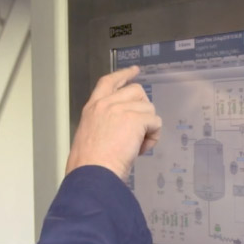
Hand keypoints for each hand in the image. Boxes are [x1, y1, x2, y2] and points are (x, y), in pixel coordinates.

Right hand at [66, 66, 161, 180]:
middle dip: (143, 107)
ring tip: (136, 146)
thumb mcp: (89, 136)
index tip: (135, 71)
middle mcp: (106, 103)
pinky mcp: (135, 119)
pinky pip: (155, 122)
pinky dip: (153, 137)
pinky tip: (141, 149)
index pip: (109, 82)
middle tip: (140, 129)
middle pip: (136, 91)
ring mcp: (121, 109)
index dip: (124, 75)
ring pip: (148, 108)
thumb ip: (104, 125)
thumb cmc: (88, 165)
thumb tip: (121, 130)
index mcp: (93, 107)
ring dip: (148, 127)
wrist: (92, 172)